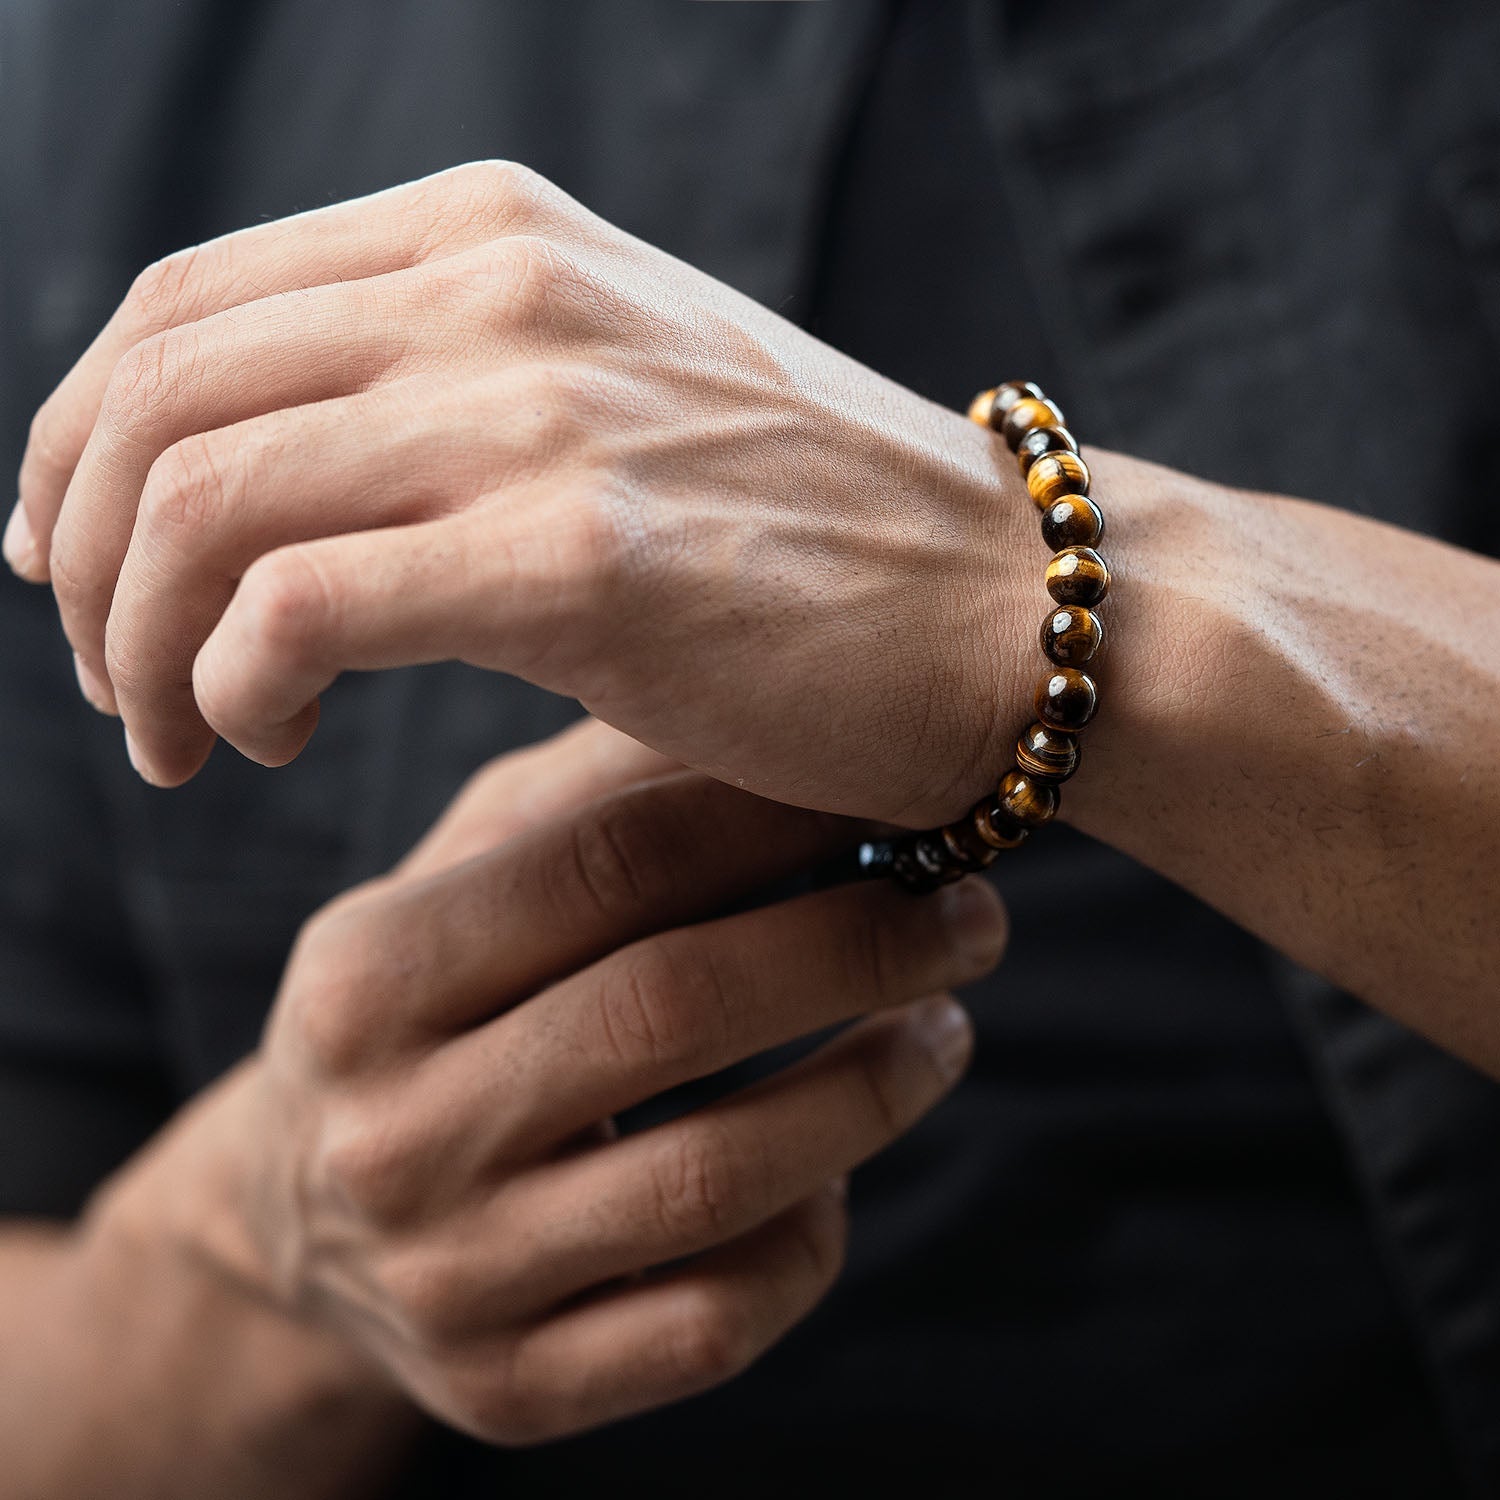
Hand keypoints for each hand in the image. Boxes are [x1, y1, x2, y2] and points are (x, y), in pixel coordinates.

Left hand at [13, 160, 1033, 822]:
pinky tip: (269, 742)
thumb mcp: (611, 405)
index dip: (80, 442)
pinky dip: (235, 684)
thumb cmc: (814, 537)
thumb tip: (277, 486)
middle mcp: (501, 287)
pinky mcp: (578, 555)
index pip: (186, 306)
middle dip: (83, 555)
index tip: (71, 562)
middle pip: (158, 395)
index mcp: (495, 235)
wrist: (1001, 608)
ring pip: (200, 501)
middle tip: (107, 681)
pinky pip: (299, 605)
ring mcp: (541, 410)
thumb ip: (451, 399)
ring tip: (176, 739)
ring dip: (141, 641)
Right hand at [205, 745, 1007, 1442]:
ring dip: (870, 1089)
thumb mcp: (450, 887)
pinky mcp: (511, 1390)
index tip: (885, 791)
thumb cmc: (414, 1015)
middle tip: (966, 913)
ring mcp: (451, 1277)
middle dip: (855, 948)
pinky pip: (714, 1322)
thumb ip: (578, 801)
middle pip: (673, 1010)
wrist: (297, 1231)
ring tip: (942, 1024)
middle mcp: (394, 1132)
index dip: (770, 820)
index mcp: (368, 975)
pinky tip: (840, 1175)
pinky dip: (810, 1240)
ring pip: (717, 1176)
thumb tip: (754, 713)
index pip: (604, 866)